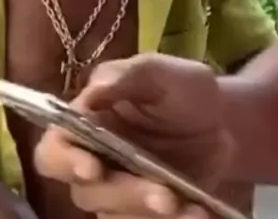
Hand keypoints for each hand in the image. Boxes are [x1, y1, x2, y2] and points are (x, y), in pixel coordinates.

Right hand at [34, 53, 232, 216]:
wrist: (222, 124)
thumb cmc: (182, 90)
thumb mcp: (161, 73)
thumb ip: (125, 76)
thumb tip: (90, 94)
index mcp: (86, 122)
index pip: (54, 149)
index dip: (64, 161)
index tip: (91, 169)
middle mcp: (93, 162)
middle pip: (85, 192)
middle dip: (123, 195)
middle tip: (163, 195)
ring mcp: (118, 194)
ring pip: (114, 216)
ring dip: (147, 214)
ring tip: (187, 205)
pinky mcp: (142, 215)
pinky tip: (197, 211)